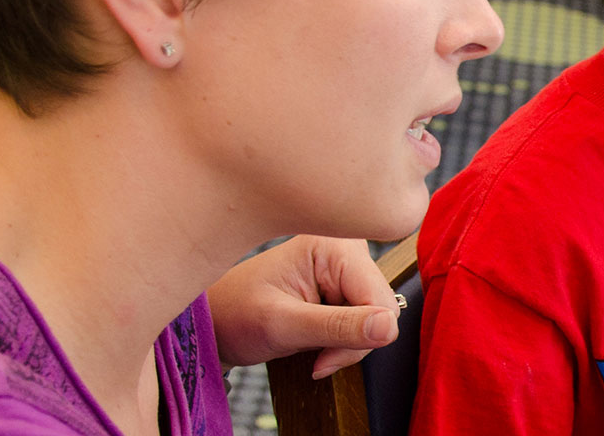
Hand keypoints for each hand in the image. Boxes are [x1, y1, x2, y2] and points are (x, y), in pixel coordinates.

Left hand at [206, 236, 401, 377]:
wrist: (215, 321)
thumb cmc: (234, 314)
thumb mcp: (281, 326)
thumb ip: (337, 327)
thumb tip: (388, 329)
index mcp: (332, 244)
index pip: (379, 299)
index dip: (361, 337)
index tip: (324, 360)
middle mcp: (345, 248)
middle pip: (382, 308)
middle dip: (353, 342)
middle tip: (317, 357)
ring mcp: (347, 266)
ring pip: (377, 317)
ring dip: (348, 344)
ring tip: (311, 346)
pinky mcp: (346, 283)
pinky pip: (366, 318)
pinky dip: (345, 339)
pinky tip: (319, 340)